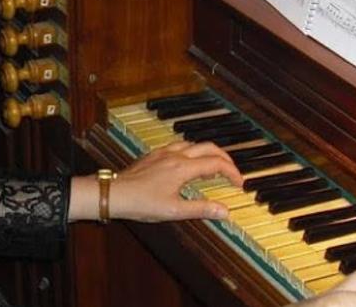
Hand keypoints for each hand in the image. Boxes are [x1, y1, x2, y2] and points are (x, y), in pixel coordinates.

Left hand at [100, 141, 242, 222]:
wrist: (115, 194)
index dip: (232, 172)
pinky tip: (188, 162)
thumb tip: (224, 211)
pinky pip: (179, 146)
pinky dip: (192, 151)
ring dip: (208, 153)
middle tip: (232, 171)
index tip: (240, 184)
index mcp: (183, 168)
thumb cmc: (141, 203)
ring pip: (193, 144)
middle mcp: (175, 155)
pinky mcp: (154, 155)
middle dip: (225, 158)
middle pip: (208, 147)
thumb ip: (201, 209)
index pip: (216, 164)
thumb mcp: (174, 211)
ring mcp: (164, 153)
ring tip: (213, 167)